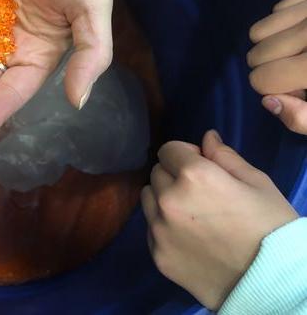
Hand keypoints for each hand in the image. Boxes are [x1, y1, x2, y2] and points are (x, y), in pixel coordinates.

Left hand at [142, 131, 297, 310]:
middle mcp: (168, 199)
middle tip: (200, 192)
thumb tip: (206, 138)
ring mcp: (159, 229)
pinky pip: (151, 228)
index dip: (185, 154)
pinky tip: (189, 236)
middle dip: (174, 175)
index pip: (168, 150)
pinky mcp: (157, 254)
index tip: (201, 165)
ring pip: (148, 198)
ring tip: (192, 214)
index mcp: (193, 175)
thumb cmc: (270, 227)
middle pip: (157, 173)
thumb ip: (225, 156)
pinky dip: (163, 226)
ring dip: (163, 198)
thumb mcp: (257, 183)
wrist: (271, 282)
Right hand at [248, 0, 306, 133]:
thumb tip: (268, 101)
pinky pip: (276, 8)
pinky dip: (285, 24)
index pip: (262, 80)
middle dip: (272, 69)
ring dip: (272, 46)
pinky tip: (305, 35)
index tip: (298, 92)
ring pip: (258, 30)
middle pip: (256, 55)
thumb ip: (303, 119)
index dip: (274, 91)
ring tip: (299, 53)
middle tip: (299, 75)